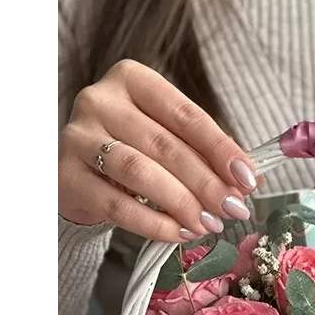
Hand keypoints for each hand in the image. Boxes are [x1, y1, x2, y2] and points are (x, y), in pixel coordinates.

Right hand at [58, 60, 262, 241]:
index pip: (186, 114)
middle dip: (207, 182)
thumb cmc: (133, 150)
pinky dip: (154, 223)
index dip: (221, 149)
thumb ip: (203, 152)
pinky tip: (178, 234)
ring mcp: (78, 136)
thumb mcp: (168, 139)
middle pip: (165, 145)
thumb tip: (247, 179)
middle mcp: (100, 100)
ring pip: (140, 172)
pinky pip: (117, 204)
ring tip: (208, 224)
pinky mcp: (66, 175)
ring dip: (182, 203)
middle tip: (234, 209)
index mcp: (133, 80)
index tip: (249, 178)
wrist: (80, 175)